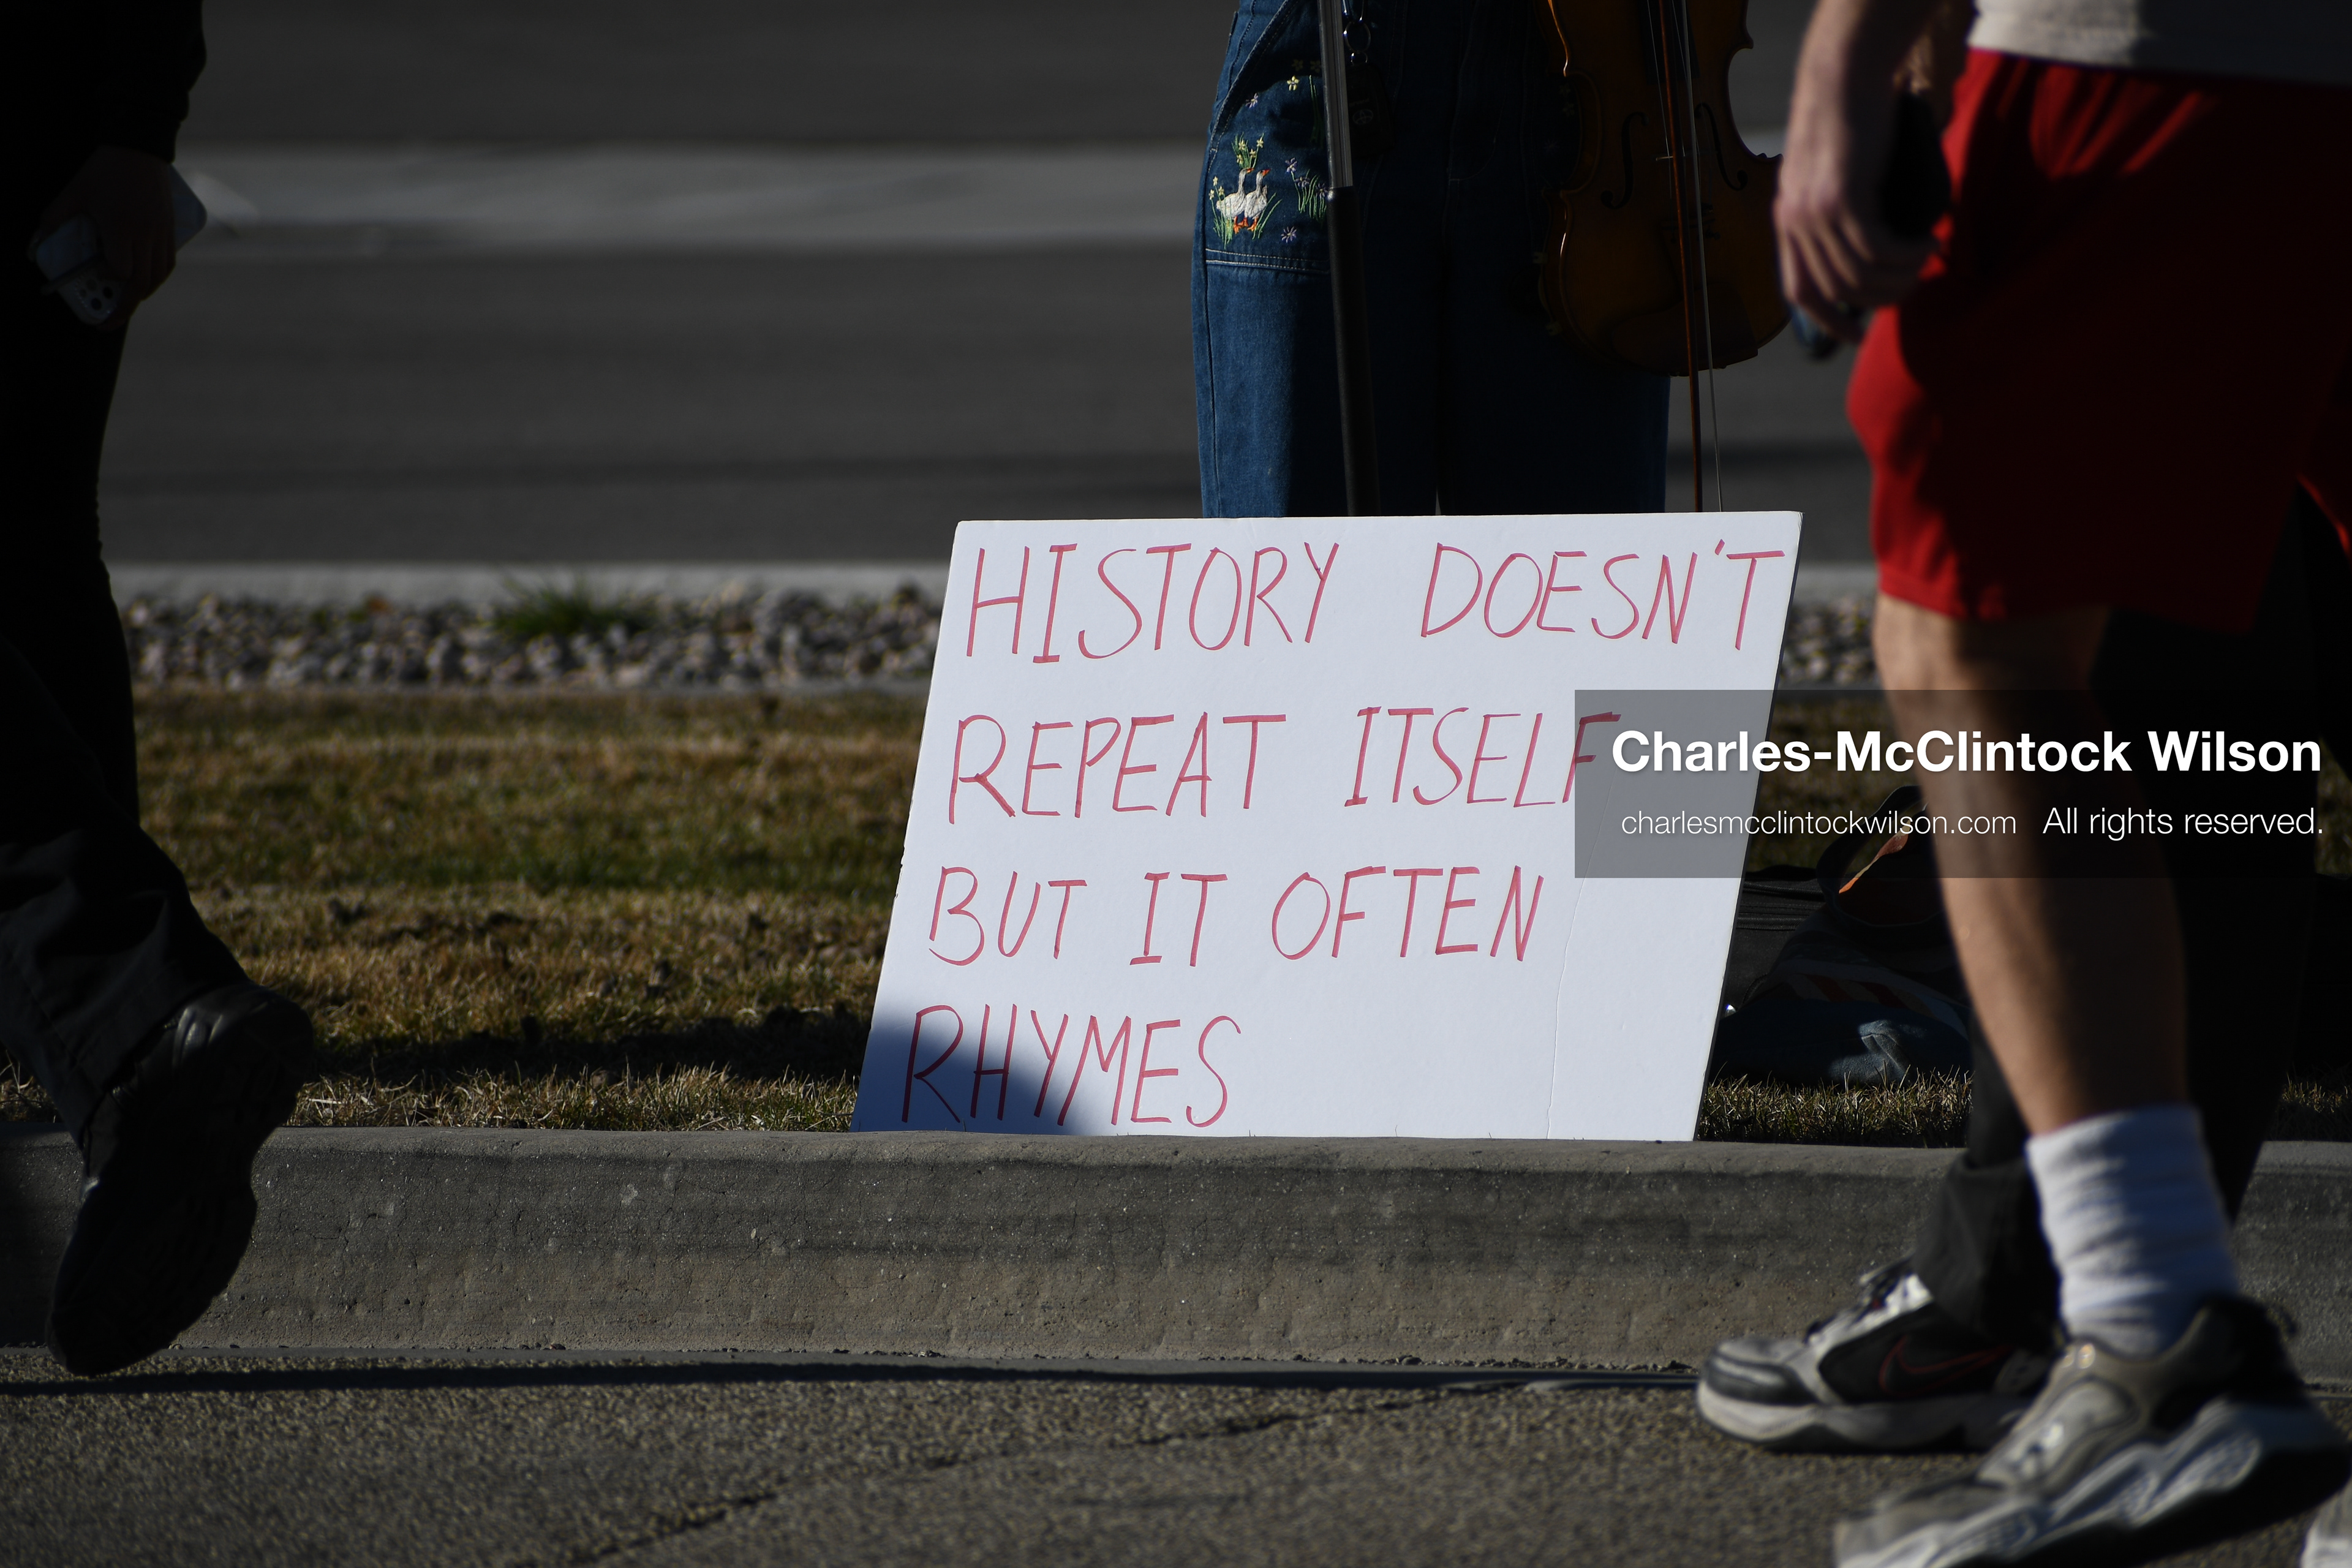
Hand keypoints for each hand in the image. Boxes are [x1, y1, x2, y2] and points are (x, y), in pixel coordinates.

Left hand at [33, 147, 178, 328]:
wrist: (139, 147)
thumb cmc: (104, 170)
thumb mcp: (73, 192)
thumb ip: (54, 218)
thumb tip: (36, 244)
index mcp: (122, 228)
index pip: (120, 269)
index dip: (109, 279)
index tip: (98, 276)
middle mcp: (146, 235)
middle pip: (141, 283)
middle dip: (126, 306)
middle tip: (110, 320)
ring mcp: (161, 234)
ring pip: (158, 277)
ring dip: (143, 294)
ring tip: (128, 302)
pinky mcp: (171, 230)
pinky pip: (168, 263)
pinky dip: (157, 278)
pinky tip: (146, 280)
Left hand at [1774, 0, 1942, 340]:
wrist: (1844, 77)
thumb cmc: (1849, 122)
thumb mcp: (1834, 175)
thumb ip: (1840, 214)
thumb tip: (1873, 250)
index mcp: (1787, 223)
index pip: (1800, 291)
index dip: (1826, 321)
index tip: (1855, 337)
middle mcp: (1794, 224)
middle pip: (1838, 289)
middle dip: (1882, 298)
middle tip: (1917, 284)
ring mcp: (1814, 213)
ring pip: (1860, 273)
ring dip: (1901, 275)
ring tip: (1929, 258)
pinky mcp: (1841, 198)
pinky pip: (1876, 248)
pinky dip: (1907, 253)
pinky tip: (1929, 241)